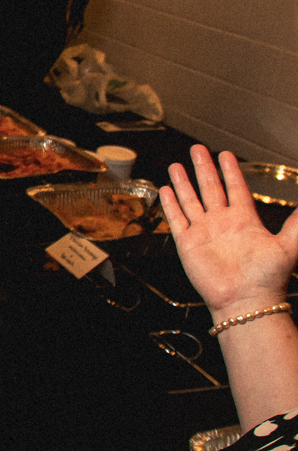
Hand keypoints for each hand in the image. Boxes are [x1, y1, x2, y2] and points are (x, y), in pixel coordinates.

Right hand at [161, 145, 297, 321]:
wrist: (245, 301)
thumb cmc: (268, 278)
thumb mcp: (288, 246)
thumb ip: (297, 224)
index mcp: (245, 220)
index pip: (236, 188)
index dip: (231, 171)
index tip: (226, 155)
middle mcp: (222, 223)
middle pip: (210, 188)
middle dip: (203, 167)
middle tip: (197, 149)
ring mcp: (204, 232)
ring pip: (190, 200)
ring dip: (183, 182)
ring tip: (176, 165)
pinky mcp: (187, 243)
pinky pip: (176, 219)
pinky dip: (170, 204)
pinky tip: (165, 191)